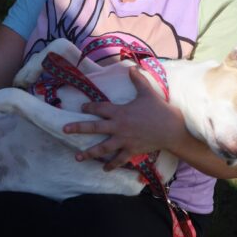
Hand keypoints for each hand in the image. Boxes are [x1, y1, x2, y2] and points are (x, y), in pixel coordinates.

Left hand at [63, 67, 184, 170]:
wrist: (171, 130)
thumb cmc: (159, 110)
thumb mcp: (147, 93)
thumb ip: (138, 80)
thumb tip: (132, 68)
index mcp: (120, 112)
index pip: (100, 107)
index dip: (90, 106)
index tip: (82, 107)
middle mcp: (118, 127)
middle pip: (94, 127)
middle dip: (78, 128)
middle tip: (64, 129)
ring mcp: (123, 140)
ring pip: (102, 148)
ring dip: (89, 153)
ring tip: (77, 157)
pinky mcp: (131, 151)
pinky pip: (118, 160)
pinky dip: (111, 165)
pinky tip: (104, 169)